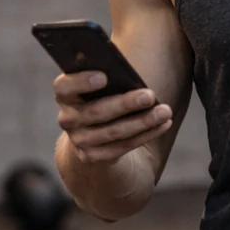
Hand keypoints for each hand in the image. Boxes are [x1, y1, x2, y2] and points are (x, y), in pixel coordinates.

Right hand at [55, 72, 172, 163]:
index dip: (81, 82)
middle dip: (126, 103)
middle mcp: (67, 119)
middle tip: (150, 95)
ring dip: (142, 121)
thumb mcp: (100, 84)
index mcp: (65, 94)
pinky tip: (164, 124)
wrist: (91, 133)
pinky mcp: (93, 157)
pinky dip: (146, 134)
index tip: (104, 76)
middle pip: (96, 111)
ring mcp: (79, 140)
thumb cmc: (102, 96)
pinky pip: (122, 146)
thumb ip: (108, 75)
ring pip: (113, 132)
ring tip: (165, 111)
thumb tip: (130, 72)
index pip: (64, 87)